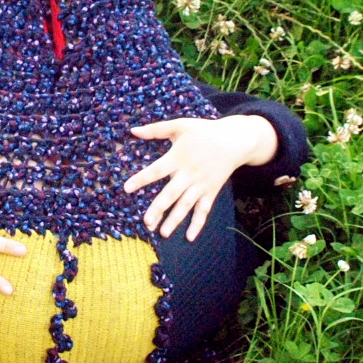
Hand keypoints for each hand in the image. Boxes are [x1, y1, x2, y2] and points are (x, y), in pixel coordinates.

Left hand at [122, 115, 277, 240]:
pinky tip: (190, 237)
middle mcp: (189, 173)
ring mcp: (201, 184)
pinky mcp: (211, 191)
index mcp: (178, 157)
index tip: (127, 188)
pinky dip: (198, 223)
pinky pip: (204, 209)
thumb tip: (133, 131)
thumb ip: (156, 129)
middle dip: (159, 208)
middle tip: (146, 222)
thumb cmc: (205, 131)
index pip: (157, 170)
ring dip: (175, 220)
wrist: (235, 140)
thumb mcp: (180, 125)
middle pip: (171, 193)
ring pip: (186, 205)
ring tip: (163, 233)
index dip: (142, 179)